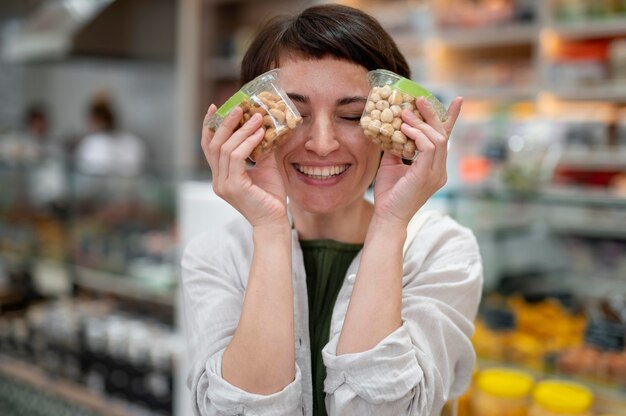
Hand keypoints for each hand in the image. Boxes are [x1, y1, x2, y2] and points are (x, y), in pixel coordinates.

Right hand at [201, 105, 288, 226]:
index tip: (216, 107)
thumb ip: (260, 149)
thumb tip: (265, 125)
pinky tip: (260, 134)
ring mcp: (223, 184)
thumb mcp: (266, 167)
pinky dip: (248, 143)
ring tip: (257, 117)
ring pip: (226, 149)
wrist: (275, 221)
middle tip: (239, 107)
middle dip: (225, 123)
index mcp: (221, 176)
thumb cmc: (271, 197)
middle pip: (214, 145)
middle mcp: (218, 180)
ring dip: (242, 130)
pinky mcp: (233, 186)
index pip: (209, 147)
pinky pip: (237, 158)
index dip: (210, 127)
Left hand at [372, 96, 462, 225]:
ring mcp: (436, 173)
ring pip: (437, 139)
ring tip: (404, 113)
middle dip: (432, 115)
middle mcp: (440, 170)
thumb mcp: (392, 165)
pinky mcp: (427, 175)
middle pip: (442, 135)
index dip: (451, 119)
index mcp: (435, 167)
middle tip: (419, 99)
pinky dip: (416, 135)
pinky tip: (404, 129)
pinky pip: (428, 147)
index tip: (457, 100)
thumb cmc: (389, 194)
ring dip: (420, 123)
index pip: (445, 139)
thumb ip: (396, 148)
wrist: (387, 216)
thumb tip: (392, 129)